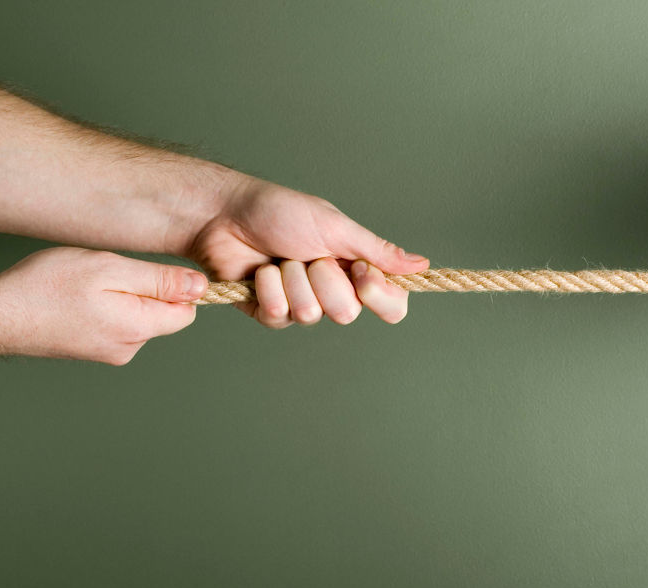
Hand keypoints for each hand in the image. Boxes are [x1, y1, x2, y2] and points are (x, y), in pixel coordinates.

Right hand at [0, 247, 204, 363]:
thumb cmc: (44, 288)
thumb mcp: (109, 269)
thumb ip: (159, 279)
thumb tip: (201, 287)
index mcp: (139, 328)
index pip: (186, 311)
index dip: (174, 287)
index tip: (146, 272)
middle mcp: (128, 348)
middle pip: (162, 314)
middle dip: (143, 290)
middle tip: (104, 276)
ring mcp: (108, 352)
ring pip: (137, 317)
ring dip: (120, 297)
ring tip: (84, 286)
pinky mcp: (91, 350)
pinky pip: (114, 323)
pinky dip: (102, 306)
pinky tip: (75, 299)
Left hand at [184, 178, 428, 327]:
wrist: (225, 214)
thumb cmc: (280, 211)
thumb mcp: (336, 227)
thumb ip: (378, 250)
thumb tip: (421, 264)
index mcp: (356, 270)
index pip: (391, 305)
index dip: (378, 294)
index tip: (359, 270)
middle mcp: (334, 291)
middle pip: (348, 313)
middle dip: (324, 279)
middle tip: (308, 254)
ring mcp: (303, 304)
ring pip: (312, 314)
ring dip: (292, 279)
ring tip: (280, 258)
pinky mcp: (271, 313)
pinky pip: (280, 316)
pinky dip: (267, 288)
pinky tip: (260, 271)